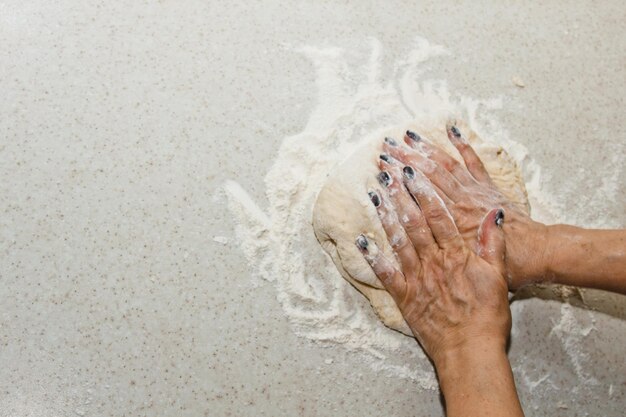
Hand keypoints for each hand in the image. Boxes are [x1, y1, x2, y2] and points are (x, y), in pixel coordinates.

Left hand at [355, 159, 510, 364]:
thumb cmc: (487, 317)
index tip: (411, 172)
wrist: (470, 351)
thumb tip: (492, 215)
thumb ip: (494, 244)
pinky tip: (361, 240)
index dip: (423, 191)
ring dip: (384, 216)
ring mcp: (417, 279)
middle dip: (399, 195)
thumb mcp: (499, 277)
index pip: (438, 215)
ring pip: (398, 240)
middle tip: (386, 173)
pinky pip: (385, 274)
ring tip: (373, 194)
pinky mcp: (405, 297)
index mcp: (457, 254)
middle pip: (414, 222)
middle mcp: (434, 262)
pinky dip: (372, 257)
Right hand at [381, 128, 548, 288]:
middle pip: (429, 176)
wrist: (537, 252)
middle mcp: (461, 201)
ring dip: (426, 149)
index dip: (401, 181)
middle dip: (405, 161)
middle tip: (386, 148)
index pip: (422, 195)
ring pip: (446, 165)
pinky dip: (463, 145)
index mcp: (453, 221)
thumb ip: (446, 249)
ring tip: (406, 136)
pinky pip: (473, 162)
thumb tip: (420, 241)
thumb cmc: (504, 263)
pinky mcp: (488, 187)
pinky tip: (452, 130)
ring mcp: (475, 191)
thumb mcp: (472, 264)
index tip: (384, 170)